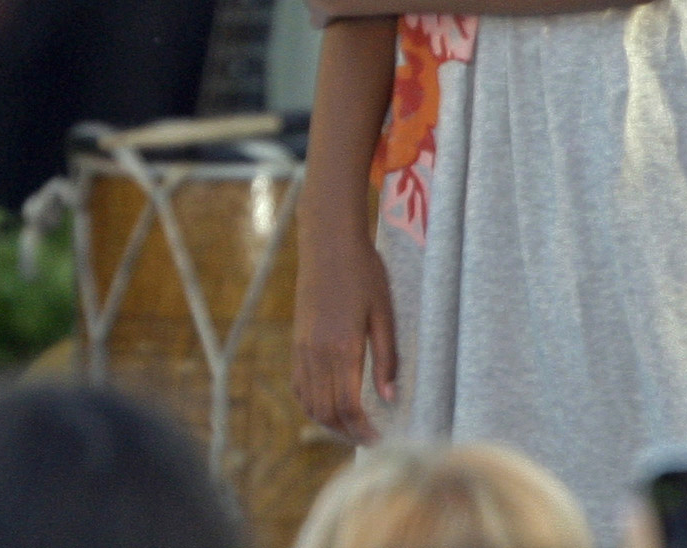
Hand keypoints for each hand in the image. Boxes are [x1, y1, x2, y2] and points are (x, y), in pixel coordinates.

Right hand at [289, 216, 396, 443]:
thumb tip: (388, 398)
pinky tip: (329, 407)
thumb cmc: (363, 274)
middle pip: (327, 411)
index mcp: (342, 347)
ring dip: (330, 423)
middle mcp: (317, 353)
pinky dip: (312, 405)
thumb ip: (386, 357)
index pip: (349, 405)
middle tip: (370, 441)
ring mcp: (303, 348)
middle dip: (348, 433)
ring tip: (352, 429)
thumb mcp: (384, 313)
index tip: (380, 441)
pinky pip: (299, 385)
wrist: (328, 244)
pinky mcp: (297, 342)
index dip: (364, 430)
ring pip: (310, 403)